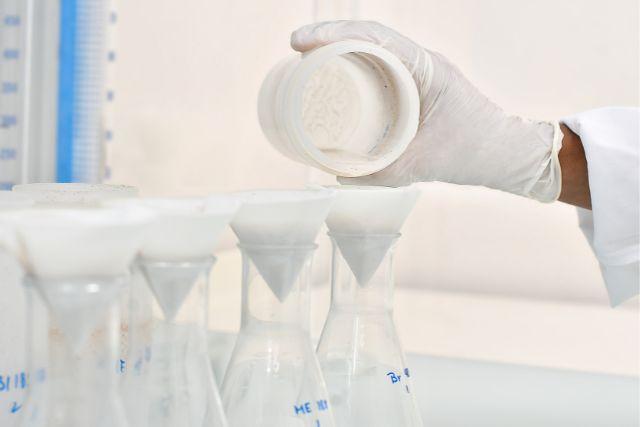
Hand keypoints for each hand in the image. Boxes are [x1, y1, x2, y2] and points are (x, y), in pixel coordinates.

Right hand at [291, 21, 562, 201]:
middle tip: (297, 51)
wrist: (508, 153)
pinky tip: (338, 76)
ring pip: (376, 45)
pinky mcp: (420, 83)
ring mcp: (423, 70)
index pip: (376, 37)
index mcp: (427, 69)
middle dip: (330, 36)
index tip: (301, 45)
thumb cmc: (475, 153)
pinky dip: (357, 62)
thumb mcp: (424, 164)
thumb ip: (381, 174)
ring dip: (342, 46)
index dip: (334, 34)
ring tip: (309, 60)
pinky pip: (384, 63)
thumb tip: (339, 174)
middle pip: (370, 34)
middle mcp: (424, 61)